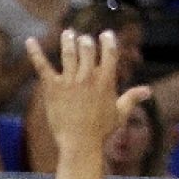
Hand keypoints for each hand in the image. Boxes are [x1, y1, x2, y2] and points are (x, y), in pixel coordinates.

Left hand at [26, 29, 150, 159]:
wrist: (80, 144)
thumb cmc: (102, 131)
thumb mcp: (120, 113)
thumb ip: (132, 97)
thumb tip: (148, 91)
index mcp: (106, 80)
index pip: (109, 52)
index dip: (108, 40)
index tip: (105, 34)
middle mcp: (88, 77)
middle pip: (87, 48)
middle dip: (85, 41)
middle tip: (82, 39)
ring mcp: (69, 81)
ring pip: (68, 52)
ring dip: (68, 40)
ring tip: (67, 34)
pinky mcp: (52, 87)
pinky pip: (42, 66)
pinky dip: (35, 52)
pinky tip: (29, 41)